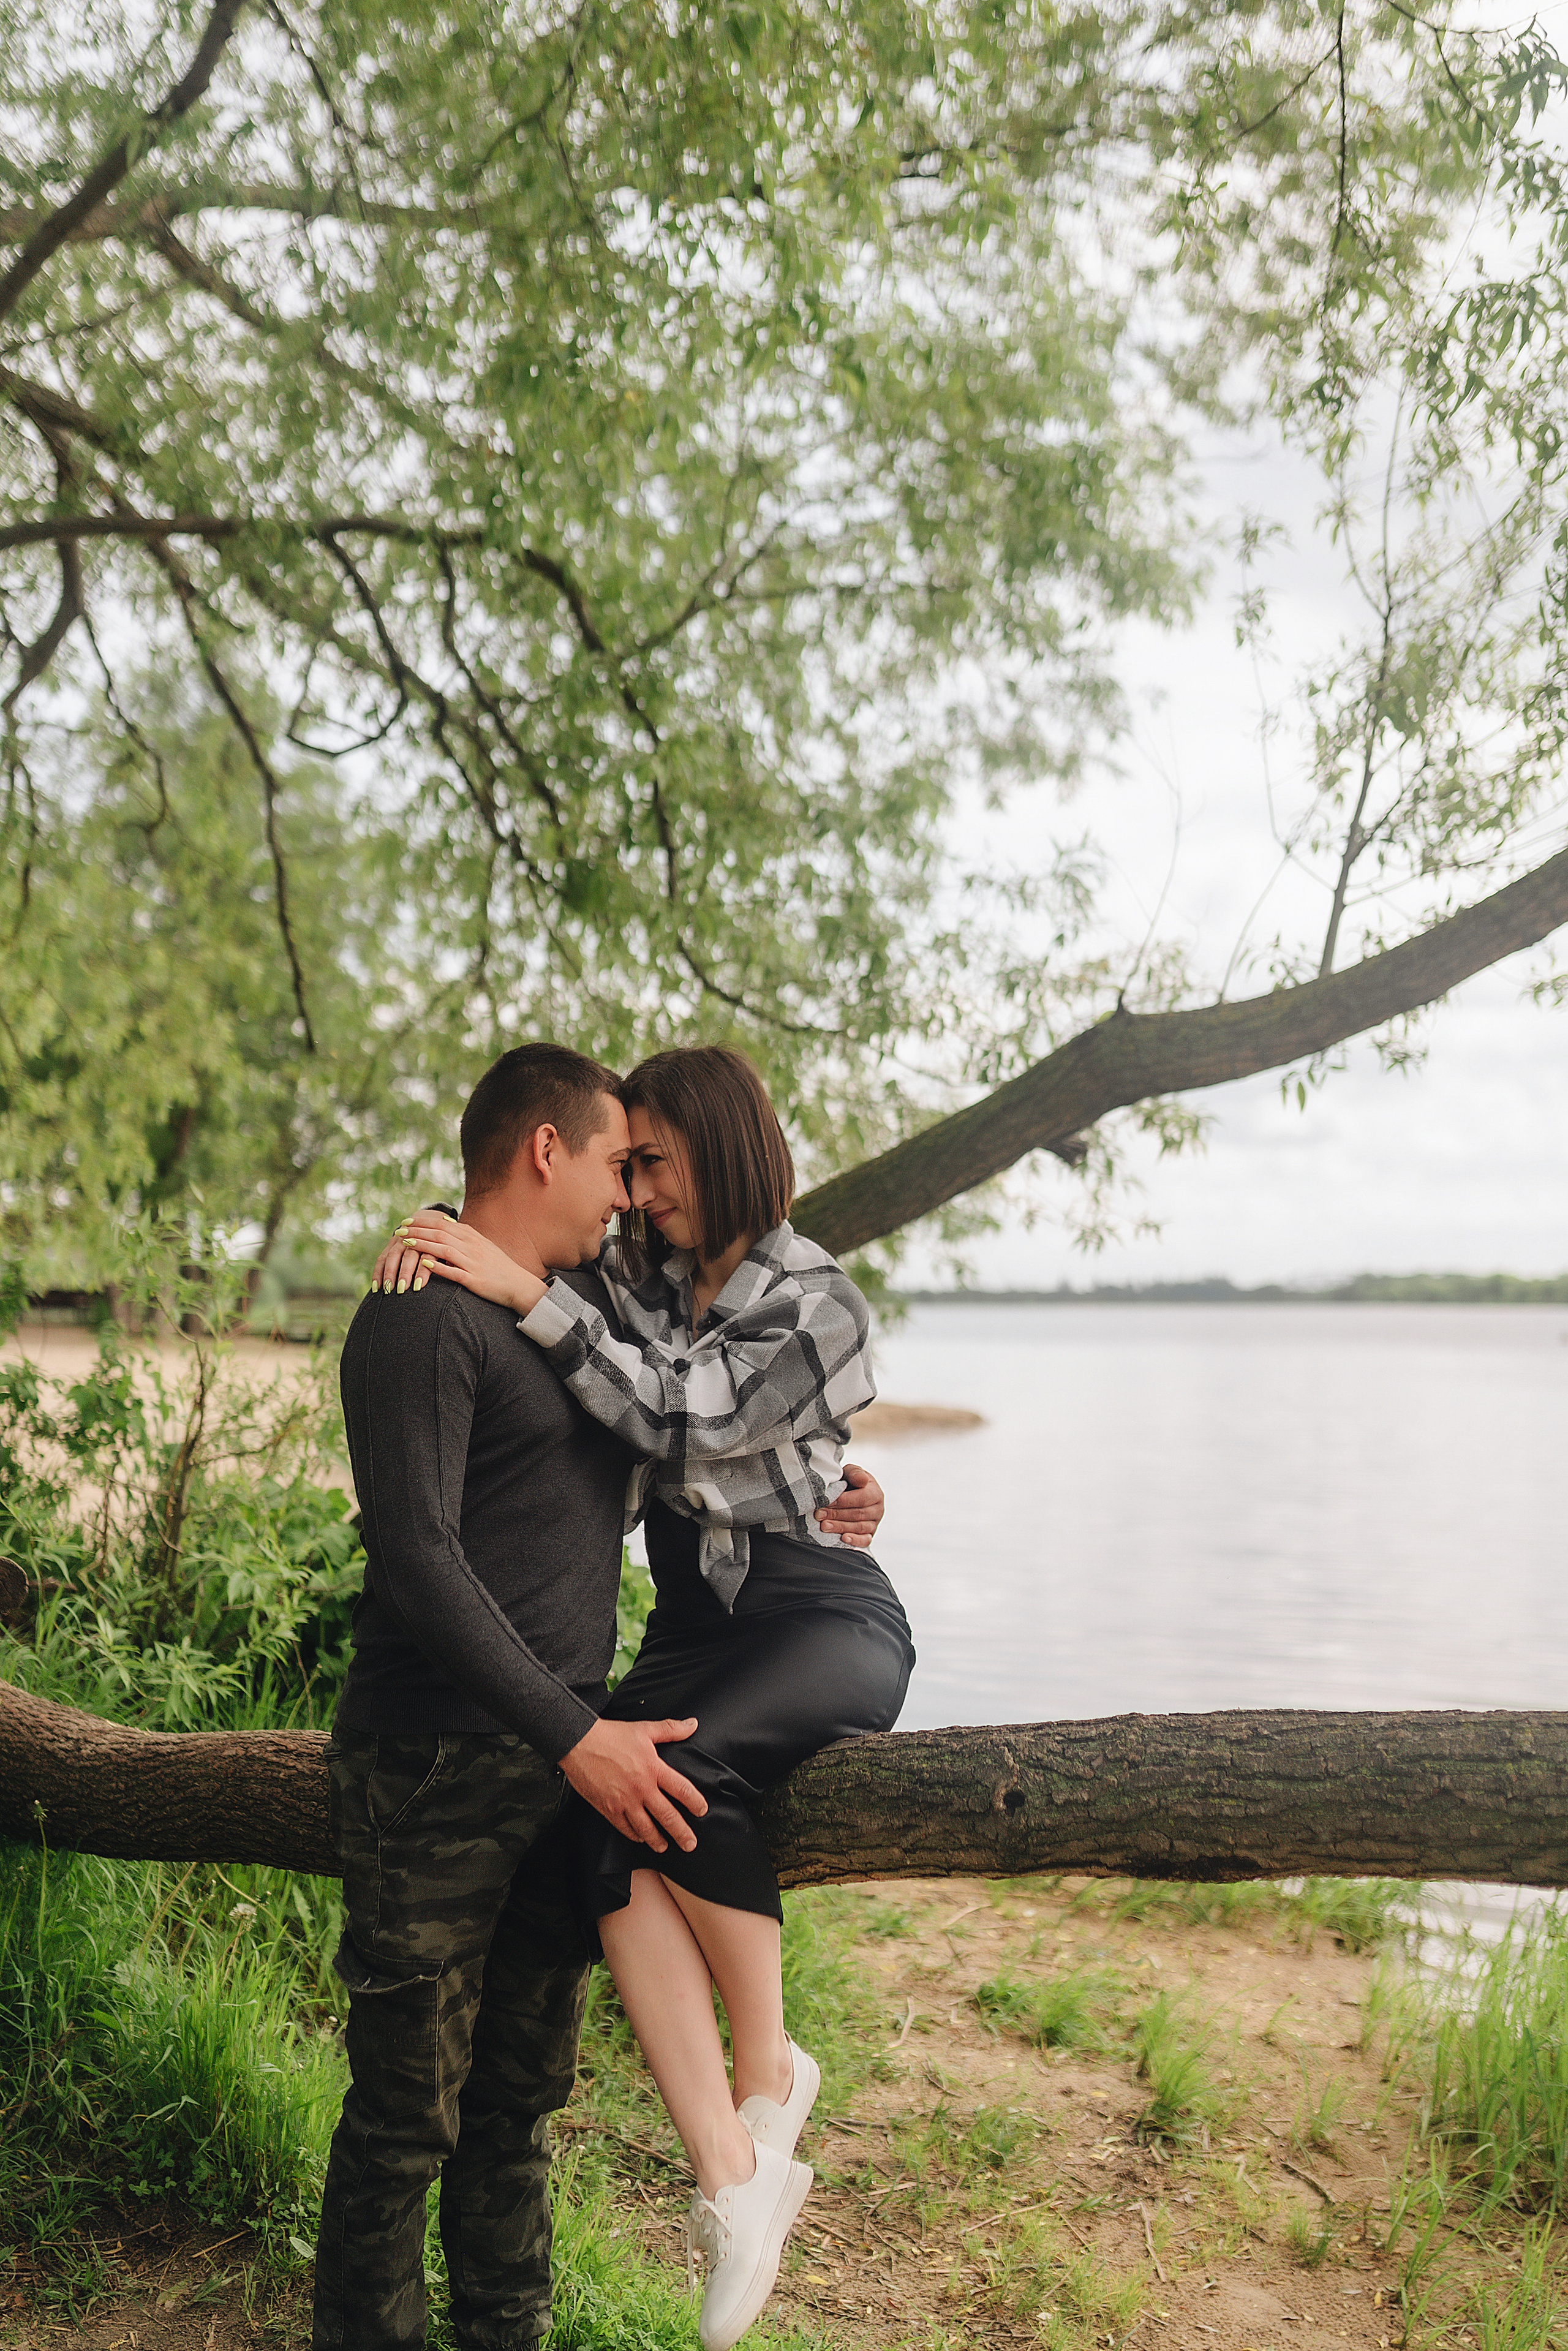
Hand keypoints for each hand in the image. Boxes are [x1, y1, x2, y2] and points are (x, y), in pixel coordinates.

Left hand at [370, 1212, 546, 1314]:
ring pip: (444, 1249)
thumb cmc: (499, 1267)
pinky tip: (425, 1264)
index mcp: (473, 1237)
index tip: (406, 1221)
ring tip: (405, 1243)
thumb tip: (446, 1227)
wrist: (520, 1285)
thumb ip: (465, 1238)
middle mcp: (472, 1246)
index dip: (423, 1222)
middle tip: (398, 1230)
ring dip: (423, 1245)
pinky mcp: (474, 1280)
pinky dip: (439, 1267)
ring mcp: (473, 1263)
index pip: (443, 1224)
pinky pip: (454, 1272)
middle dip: (417, 1231)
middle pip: (440, 1234)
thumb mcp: (483, 1246)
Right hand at [559, 1715, 707, 1851]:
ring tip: (665, 1847)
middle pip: (667, 1816)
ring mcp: (624, 1801)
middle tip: (690, 1844)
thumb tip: (692, 1725)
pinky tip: (639, 1838)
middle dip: (681, 1833)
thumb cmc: (611, 1735)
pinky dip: (634, 1835)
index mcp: (653, 1769)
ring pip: (646, 1828)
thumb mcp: (644, 1729)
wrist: (579, 1743)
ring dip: (658, 1840)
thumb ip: (670, 1729)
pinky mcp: (608, 1809)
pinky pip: (624, 1828)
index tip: (702, 1810)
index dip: (695, 1802)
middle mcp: (641, 1788)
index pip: (682, 1790)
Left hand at [816, 1460, 883, 1548]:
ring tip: (824, 1526)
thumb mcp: (852, 1472)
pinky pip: (865, 1540)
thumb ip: (855, 1474)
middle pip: (858, 1514)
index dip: (843, 1501)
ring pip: (859, 1527)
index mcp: (875, 1493)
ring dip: (840, 1527)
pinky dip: (855, 1540)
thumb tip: (862, 1480)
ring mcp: (874, 1523)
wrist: (852, 1493)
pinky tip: (843, 1539)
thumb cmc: (851, 1482)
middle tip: (819, 1514)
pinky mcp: (869, 1535)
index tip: (826, 1501)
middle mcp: (878, 1509)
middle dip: (836, 1515)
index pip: (861, 1498)